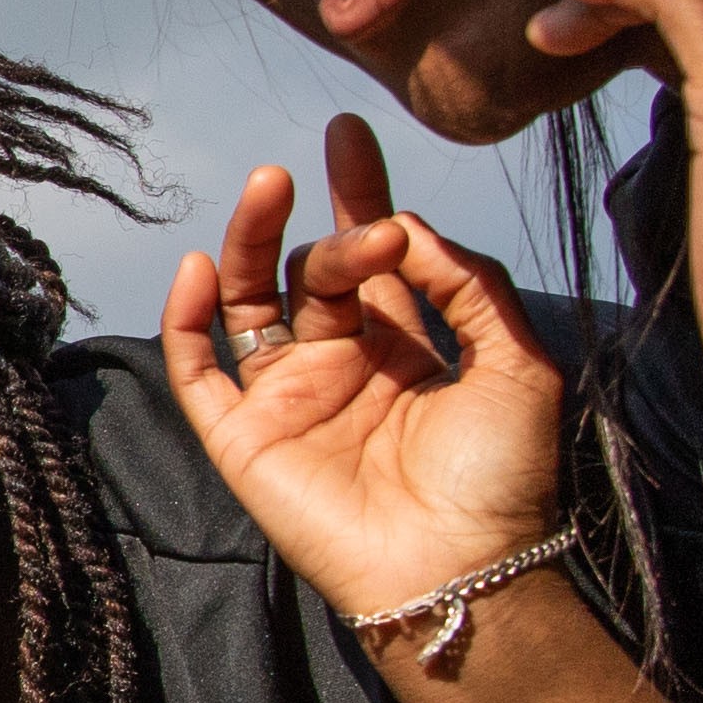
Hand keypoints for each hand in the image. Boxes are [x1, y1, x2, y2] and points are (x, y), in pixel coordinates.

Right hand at [160, 121, 570, 625]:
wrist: (463, 570)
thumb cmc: (502, 479)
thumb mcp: (518, 362)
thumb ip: (469, 284)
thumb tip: (405, 227)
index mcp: (403, 345)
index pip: (368, 253)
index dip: (356, 192)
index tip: (350, 133)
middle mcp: (341, 363)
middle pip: (310, 268)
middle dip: (328, 226)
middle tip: (354, 209)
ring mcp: (288, 398)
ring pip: (248, 301)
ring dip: (249, 240)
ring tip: (266, 187)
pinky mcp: (245, 438)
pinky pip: (197, 370)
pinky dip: (185, 318)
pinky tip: (199, 269)